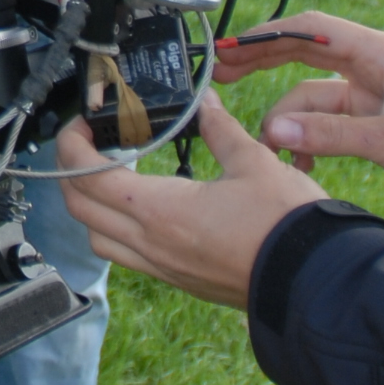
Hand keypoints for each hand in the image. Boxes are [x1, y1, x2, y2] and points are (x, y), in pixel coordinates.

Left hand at [57, 97, 326, 309]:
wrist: (313, 282)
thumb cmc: (285, 226)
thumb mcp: (254, 162)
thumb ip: (220, 129)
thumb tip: (205, 102)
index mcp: (160, 211)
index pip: (87, 177)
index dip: (72, 146)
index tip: (79, 125)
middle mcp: (152, 244)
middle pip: (80, 210)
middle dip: (70, 174)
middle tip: (86, 145)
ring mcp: (163, 267)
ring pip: (98, 240)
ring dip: (90, 207)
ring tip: (108, 177)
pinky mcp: (179, 281)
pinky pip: (127, 258)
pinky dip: (116, 232)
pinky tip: (141, 212)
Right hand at [219, 12, 383, 261]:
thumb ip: (333, 135)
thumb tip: (276, 129)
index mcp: (383, 55)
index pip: (311, 29)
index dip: (266, 36)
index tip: (229, 49)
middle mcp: (375, 69)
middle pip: (304, 54)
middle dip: (262, 64)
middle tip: (221, 76)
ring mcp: (375, 98)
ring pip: (312, 96)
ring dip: (288, 117)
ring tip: (268, 144)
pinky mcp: (377, 127)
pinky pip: (327, 124)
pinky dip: (308, 138)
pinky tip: (300, 162)